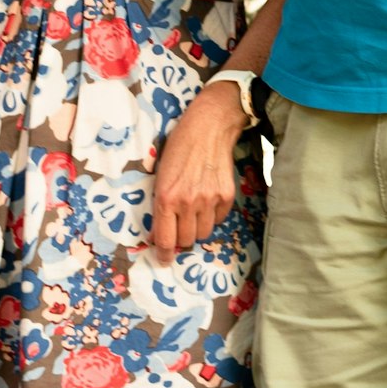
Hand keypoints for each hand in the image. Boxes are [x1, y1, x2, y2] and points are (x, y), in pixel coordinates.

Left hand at [151, 81, 249, 260]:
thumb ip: (160, 204)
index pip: (165, 239)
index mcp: (165, 197)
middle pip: (185, 240)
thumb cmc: (178, 147)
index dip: (163, 254)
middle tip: (178, 229)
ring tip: (193, 212)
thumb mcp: (160, 175)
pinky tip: (207, 200)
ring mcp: (209, 200)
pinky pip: (218, 219)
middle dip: (180, 239)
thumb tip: (159, 233)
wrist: (208, 128)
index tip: (164, 259)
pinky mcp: (226, 196)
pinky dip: (212, 216)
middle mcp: (187, 203)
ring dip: (196, 228)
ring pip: (203, 233)